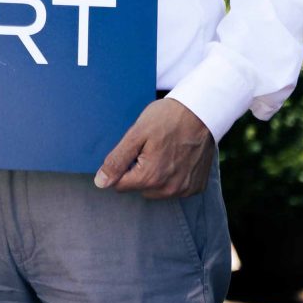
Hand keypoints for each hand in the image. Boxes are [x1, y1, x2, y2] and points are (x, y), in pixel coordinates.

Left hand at [94, 99, 216, 198]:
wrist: (202, 112)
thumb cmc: (167, 118)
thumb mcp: (137, 134)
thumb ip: (117, 160)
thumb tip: (101, 183)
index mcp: (149, 178)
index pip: (119, 185)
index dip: (122, 166)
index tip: (134, 150)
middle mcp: (168, 189)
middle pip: (138, 188)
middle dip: (138, 172)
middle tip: (149, 148)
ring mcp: (184, 190)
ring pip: (156, 190)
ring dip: (155, 176)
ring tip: (164, 151)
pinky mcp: (196, 187)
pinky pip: (174, 188)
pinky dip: (173, 176)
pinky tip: (177, 158)